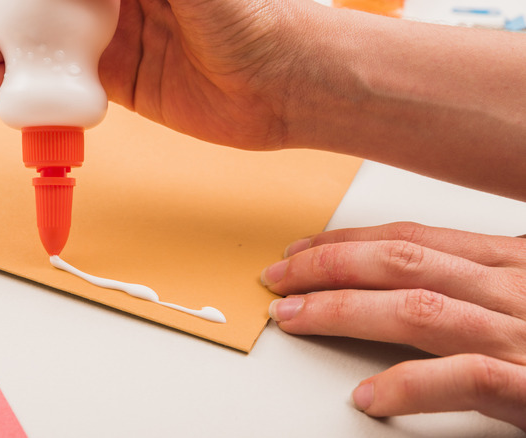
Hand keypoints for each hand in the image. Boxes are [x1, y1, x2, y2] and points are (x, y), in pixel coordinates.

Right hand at [0, 0, 320, 149]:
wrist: (287, 84)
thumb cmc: (254, 16)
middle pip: (50, 1)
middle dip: (6, 8)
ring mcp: (121, 39)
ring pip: (50, 40)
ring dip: (9, 48)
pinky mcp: (125, 82)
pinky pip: (69, 81)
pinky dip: (36, 86)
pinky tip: (7, 90)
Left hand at [263, 222, 525, 429]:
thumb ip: (476, 282)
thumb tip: (413, 278)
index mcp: (506, 264)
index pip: (409, 240)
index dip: (345, 243)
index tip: (301, 251)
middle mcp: (510, 289)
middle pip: (400, 263)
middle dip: (326, 267)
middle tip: (278, 278)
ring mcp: (520, 336)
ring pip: (417, 309)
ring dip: (342, 311)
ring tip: (293, 318)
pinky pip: (466, 378)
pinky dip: (411, 384)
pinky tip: (367, 394)